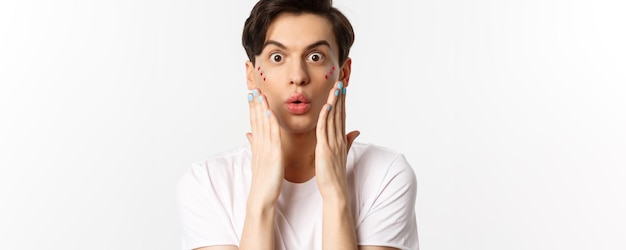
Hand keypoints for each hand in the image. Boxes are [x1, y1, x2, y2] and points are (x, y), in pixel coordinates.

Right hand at [246, 89, 283, 207]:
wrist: (262, 197)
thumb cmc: (264, 180)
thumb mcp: (258, 159)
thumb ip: (254, 144)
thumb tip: (249, 133)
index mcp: (258, 145)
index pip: (255, 121)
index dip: (253, 107)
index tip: (252, 93)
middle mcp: (260, 144)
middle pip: (256, 119)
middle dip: (255, 103)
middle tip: (253, 86)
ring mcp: (265, 149)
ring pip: (263, 124)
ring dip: (261, 108)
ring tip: (259, 94)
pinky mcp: (273, 155)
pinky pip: (272, 136)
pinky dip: (270, 123)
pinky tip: (269, 112)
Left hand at [314, 82, 359, 198]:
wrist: (335, 190)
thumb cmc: (334, 174)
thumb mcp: (341, 154)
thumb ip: (348, 141)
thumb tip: (356, 131)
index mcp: (341, 139)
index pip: (342, 116)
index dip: (342, 101)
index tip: (342, 88)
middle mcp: (339, 139)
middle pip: (340, 113)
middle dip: (340, 97)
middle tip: (341, 81)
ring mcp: (333, 143)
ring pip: (333, 118)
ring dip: (334, 102)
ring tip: (336, 88)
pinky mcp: (325, 149)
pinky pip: (325, 130)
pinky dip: (325, 118)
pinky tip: (326, 107)